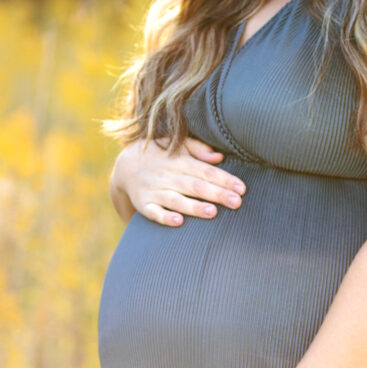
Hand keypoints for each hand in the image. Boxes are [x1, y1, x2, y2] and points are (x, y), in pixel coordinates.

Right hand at [110, 136, 245, 225]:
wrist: (125, 165)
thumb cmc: (161, 155)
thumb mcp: (177, 145)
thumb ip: (198, 149)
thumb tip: (219, 157)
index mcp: (178, 160)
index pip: (204, 170)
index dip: (223, 179)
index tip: (241, 188)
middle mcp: (166, 175)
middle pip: (194, 186)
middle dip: (216, 194)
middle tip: (237, 202)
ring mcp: (154, 190)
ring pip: (176, 200)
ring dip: (194, 207)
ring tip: (213, 212)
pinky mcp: (143, 204)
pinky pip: (154, 212)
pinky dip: (165, 217)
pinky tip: (178, 222)